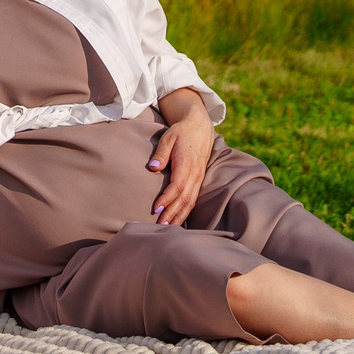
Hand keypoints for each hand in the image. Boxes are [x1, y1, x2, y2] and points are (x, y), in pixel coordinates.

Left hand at [148, 110, 216, 226]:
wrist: (201, 126)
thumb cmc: (182, 131)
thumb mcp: (169, 137)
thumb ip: (161, 153)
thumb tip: (153, 167)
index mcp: (187, 163)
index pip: (177, 186)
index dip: (167, 199)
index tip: (156, 208)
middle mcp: (195, 173)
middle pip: (184, 198)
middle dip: (172, 213)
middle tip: (160, 225)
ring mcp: (199, 178)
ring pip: (190, 201)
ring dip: (179, 215)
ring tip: (168, 227)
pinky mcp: (199, 180)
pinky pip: (193, 198)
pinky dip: (186, 211)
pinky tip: (178, 219)